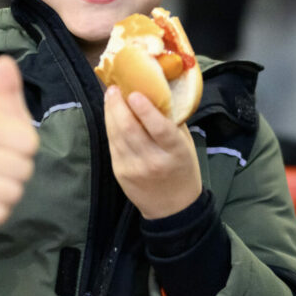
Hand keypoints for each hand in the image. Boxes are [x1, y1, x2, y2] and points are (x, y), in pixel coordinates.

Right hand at [0, 55, 39, 226]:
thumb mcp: (3, 117)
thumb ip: (9, 91)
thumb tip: (4, 60)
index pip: (30, 145)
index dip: (27, 148)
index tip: (12, 145)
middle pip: (24, 171)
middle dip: (20, 171)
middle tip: (4, 165)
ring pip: (14, 193)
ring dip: (11, 191)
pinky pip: (0, 214)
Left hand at [104, 86, 201, 218]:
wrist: (173, 208)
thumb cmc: (183, 170)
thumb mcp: (185, 145)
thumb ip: (171, 121)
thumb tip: (155, 93)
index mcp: (175, 152)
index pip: (159, 128)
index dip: (145, 110)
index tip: (134, 93)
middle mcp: (153, 160)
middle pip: (130, 129)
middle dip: (118, 105)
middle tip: (114, 88)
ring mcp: (134, 168)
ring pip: (116, 134)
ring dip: (110, 112)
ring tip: (110, 95)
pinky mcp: (120, 172)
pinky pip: (112, 144)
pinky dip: (110, 126)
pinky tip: (111, 115)